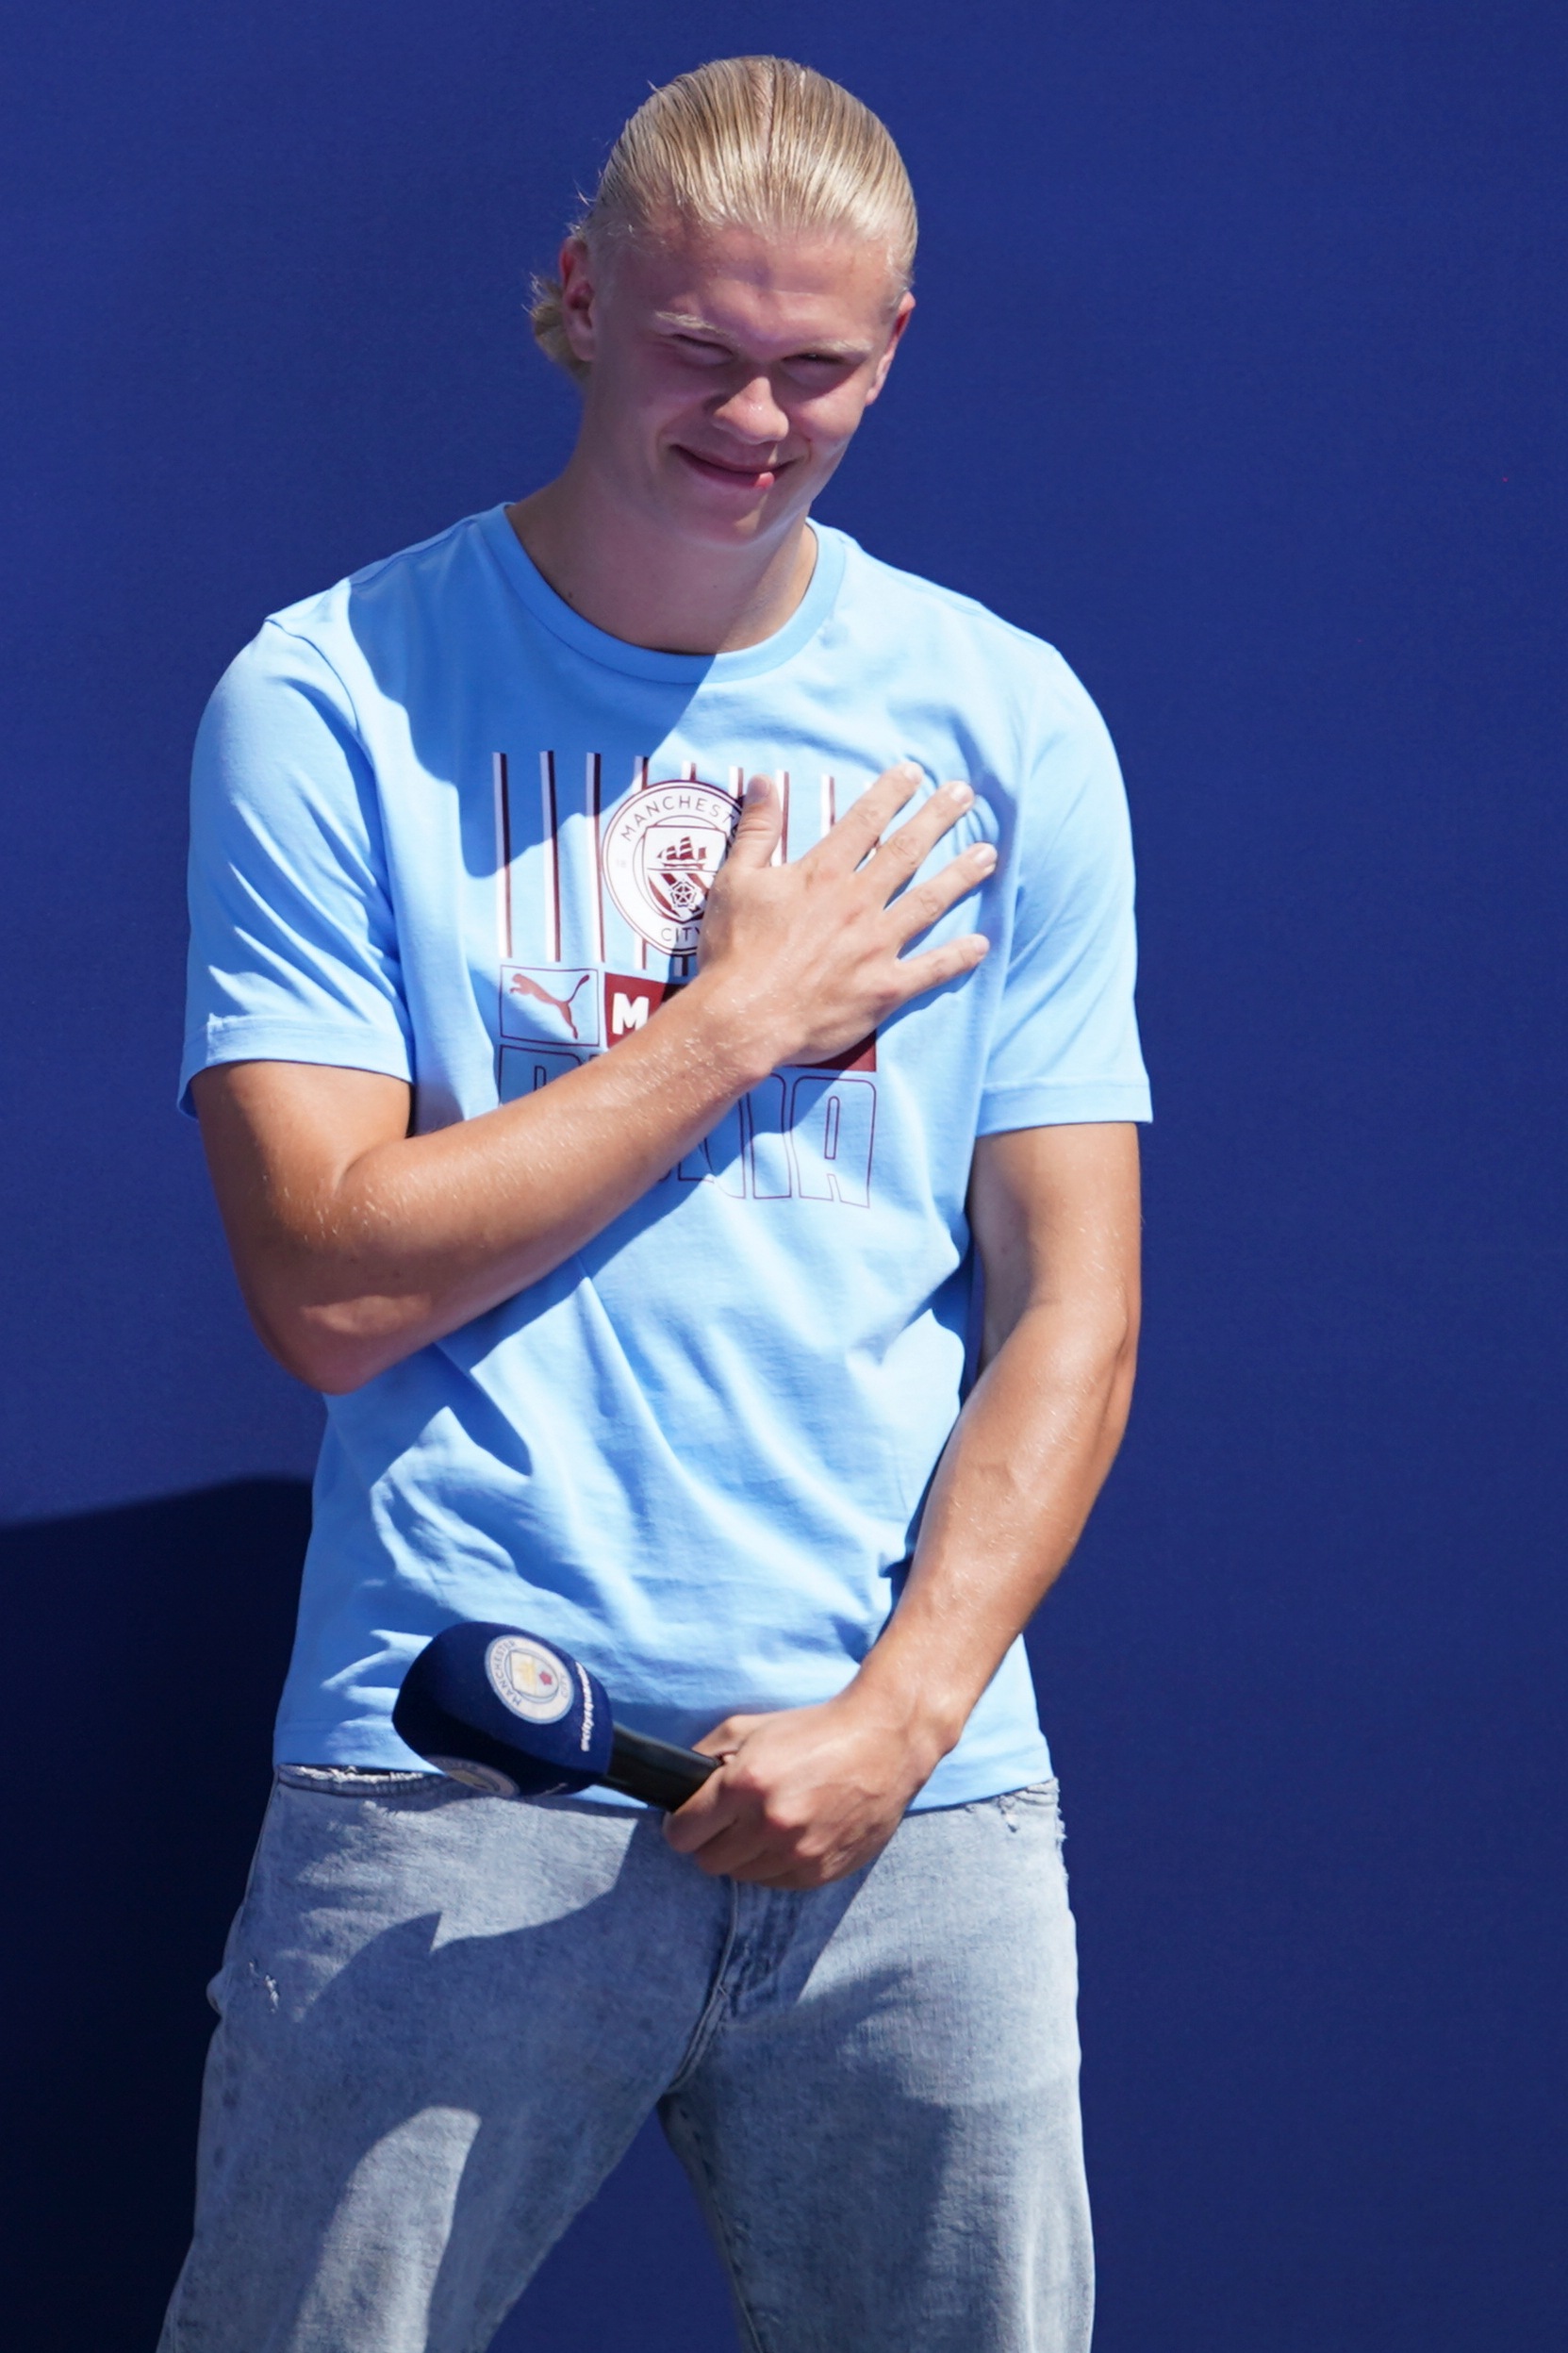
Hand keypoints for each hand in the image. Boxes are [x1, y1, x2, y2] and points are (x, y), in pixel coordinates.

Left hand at [662, 1686, 945, 1887]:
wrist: (884, 1742)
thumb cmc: (813, 1731)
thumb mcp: (749, 1726)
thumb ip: (705, 1755)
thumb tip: (680, 1787)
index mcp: (745, 1785)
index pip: (682, 1834)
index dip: (682, 1824)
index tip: (691, 1818)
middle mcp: (770, 1824)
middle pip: (708, 1862)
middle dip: (712, 1840)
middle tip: (729, 1820)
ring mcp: (800, 1853)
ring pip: (742, 1876)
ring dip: (746, 1855)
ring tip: (767, 1824)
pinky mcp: (823, 1872)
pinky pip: (777, 1883)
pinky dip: (776, 1864)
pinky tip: (793, 1835)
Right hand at [691, 762, 994, 1078]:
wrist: (743, 1018)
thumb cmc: (733, 951)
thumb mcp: (734, 881)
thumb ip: (756, 830)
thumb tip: (762, 781)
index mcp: (822, 874)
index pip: (864, 821)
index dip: (891, 792)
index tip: (914, 773)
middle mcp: (857, 902)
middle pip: (907, 851)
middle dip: (938, 818)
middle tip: (964, 795)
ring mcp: (877, 945)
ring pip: (929, 901)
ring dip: (961, 875)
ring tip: (988, 854)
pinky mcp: (885, 988)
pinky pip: (932, 969)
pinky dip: (959, 957)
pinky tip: (982, 944)